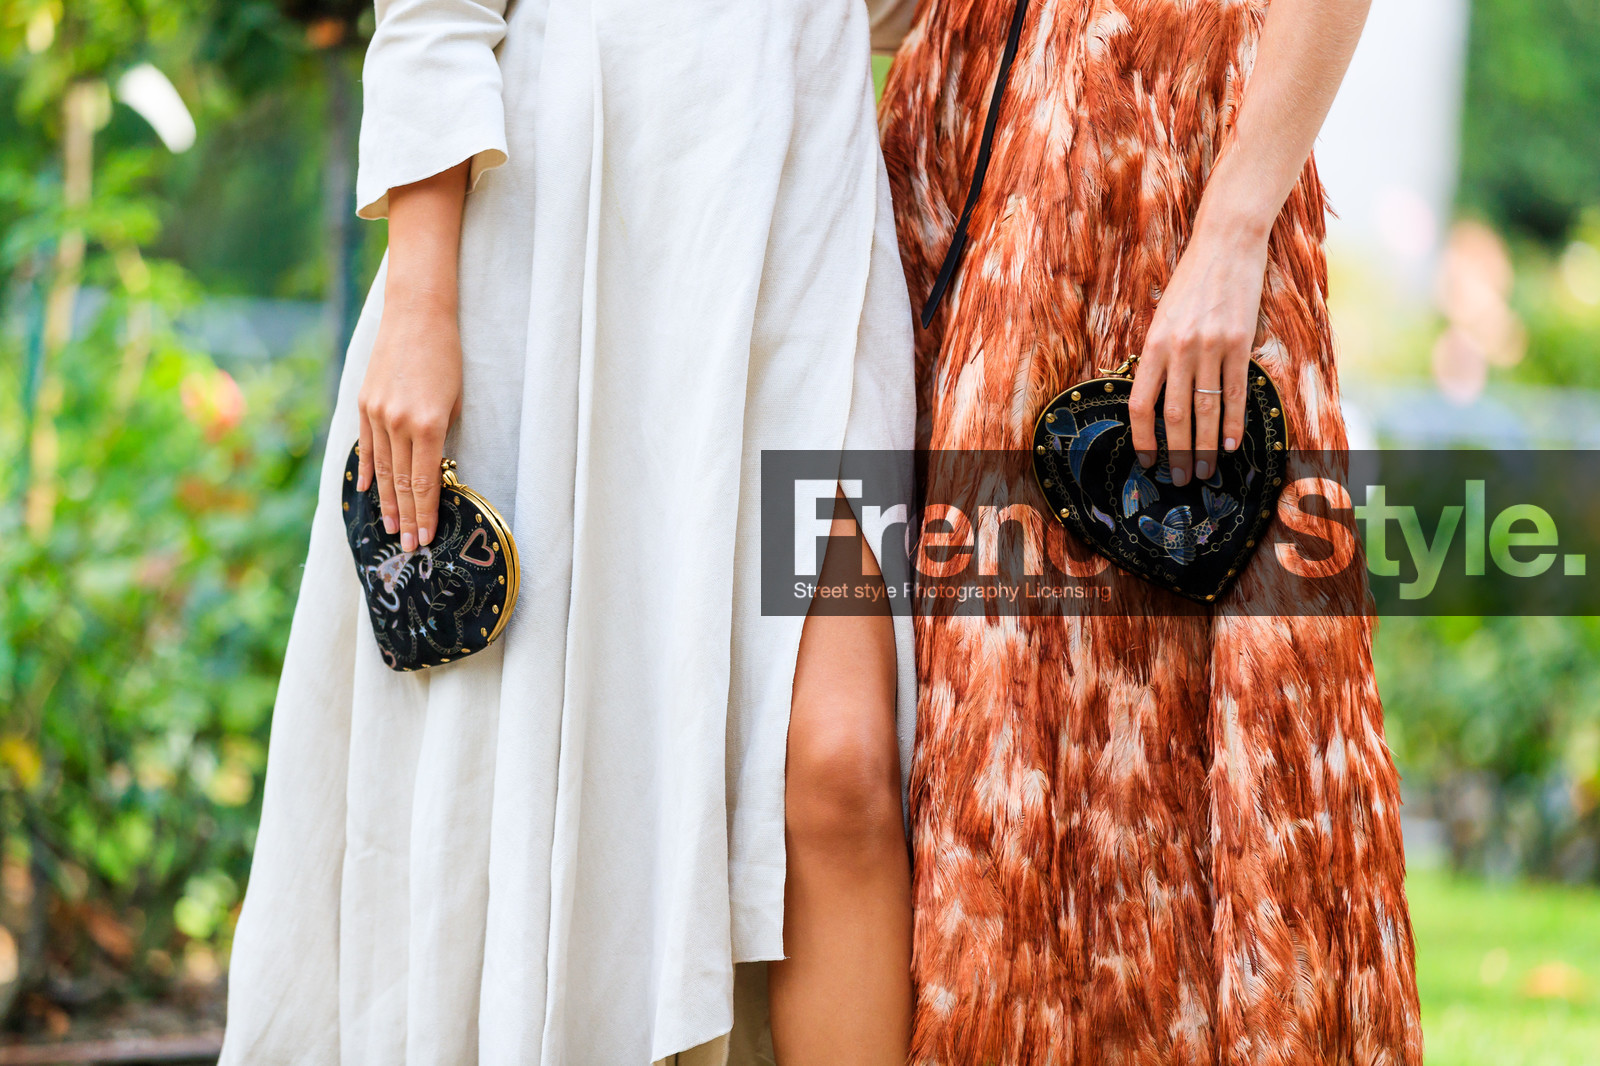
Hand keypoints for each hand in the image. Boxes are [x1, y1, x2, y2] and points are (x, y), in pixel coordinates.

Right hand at [356, 292, 462, 551]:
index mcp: (428, 425)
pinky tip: (368, 491)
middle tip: (410, 546)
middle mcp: (398, 423)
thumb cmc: (447, 356)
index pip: (424, 483)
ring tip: (392, 527)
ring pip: (382, 469)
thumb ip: (442, 436)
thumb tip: (434, 468)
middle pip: (401, 483)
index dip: (425, 515)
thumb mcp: (456, 400)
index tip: (425, 539)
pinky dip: (369, 470)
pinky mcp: (364, 402)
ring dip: (387, 502)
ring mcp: (377, 413)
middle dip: (408, 518)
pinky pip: (367, 445)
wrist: (417, 313)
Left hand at [1128, 211, 1270, 486]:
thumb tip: (1156, 399)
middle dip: (1176, 453)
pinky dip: (1232, 423)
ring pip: (1205, 411)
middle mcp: (1179, 350)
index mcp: (1154, 344)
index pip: (1141, 404)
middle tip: (1179, 479)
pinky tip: (1230, 444)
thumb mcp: (1162, 317)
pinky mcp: (1238, 344)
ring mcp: (1210, 348)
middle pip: (1175, 415)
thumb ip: (1158, 356)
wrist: (1226, 244)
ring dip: (1204, 447)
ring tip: (1204, 470)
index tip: (1147, 459)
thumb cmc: (1190, 282)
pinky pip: (1235, 393)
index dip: (1143, 437)